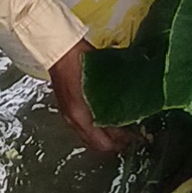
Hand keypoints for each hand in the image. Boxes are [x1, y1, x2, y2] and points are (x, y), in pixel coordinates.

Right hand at [49, 38, 130, 156]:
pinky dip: (96, 125)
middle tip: (130, 135)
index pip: (102, 143)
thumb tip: (133, 102)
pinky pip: (83, 124)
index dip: (120, 143)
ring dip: (104, 134)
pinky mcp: (68, 104)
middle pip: (95, 142)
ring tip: (121, 127)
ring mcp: (68, 113)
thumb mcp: (100, 79)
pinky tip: (106, 116)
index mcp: (80, 115)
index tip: (134, 138)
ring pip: (89, 134)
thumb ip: (115, 94)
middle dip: (113, 142)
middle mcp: (72, 118)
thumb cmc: (77, 60)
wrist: (57, 49)